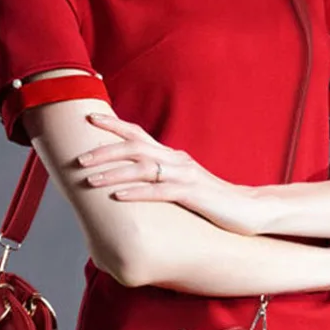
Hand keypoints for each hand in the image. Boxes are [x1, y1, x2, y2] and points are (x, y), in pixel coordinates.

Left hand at [79, 112, 265, 234]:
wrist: (249, 210)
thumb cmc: (213, 201)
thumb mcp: (183, 185)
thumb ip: (161, 180)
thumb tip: (134, 184)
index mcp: (173, 156)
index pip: (138, 134)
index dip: (113, 125)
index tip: (89, 118)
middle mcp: (177, 160)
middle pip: (134, 147)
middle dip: (104, 151)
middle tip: (79, 158)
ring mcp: (186, 176)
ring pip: (143, 168)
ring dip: (114, 172)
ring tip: (90, 179)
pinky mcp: (193, 195)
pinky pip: (160, 192)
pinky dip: (136, 193)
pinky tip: (117, 196)